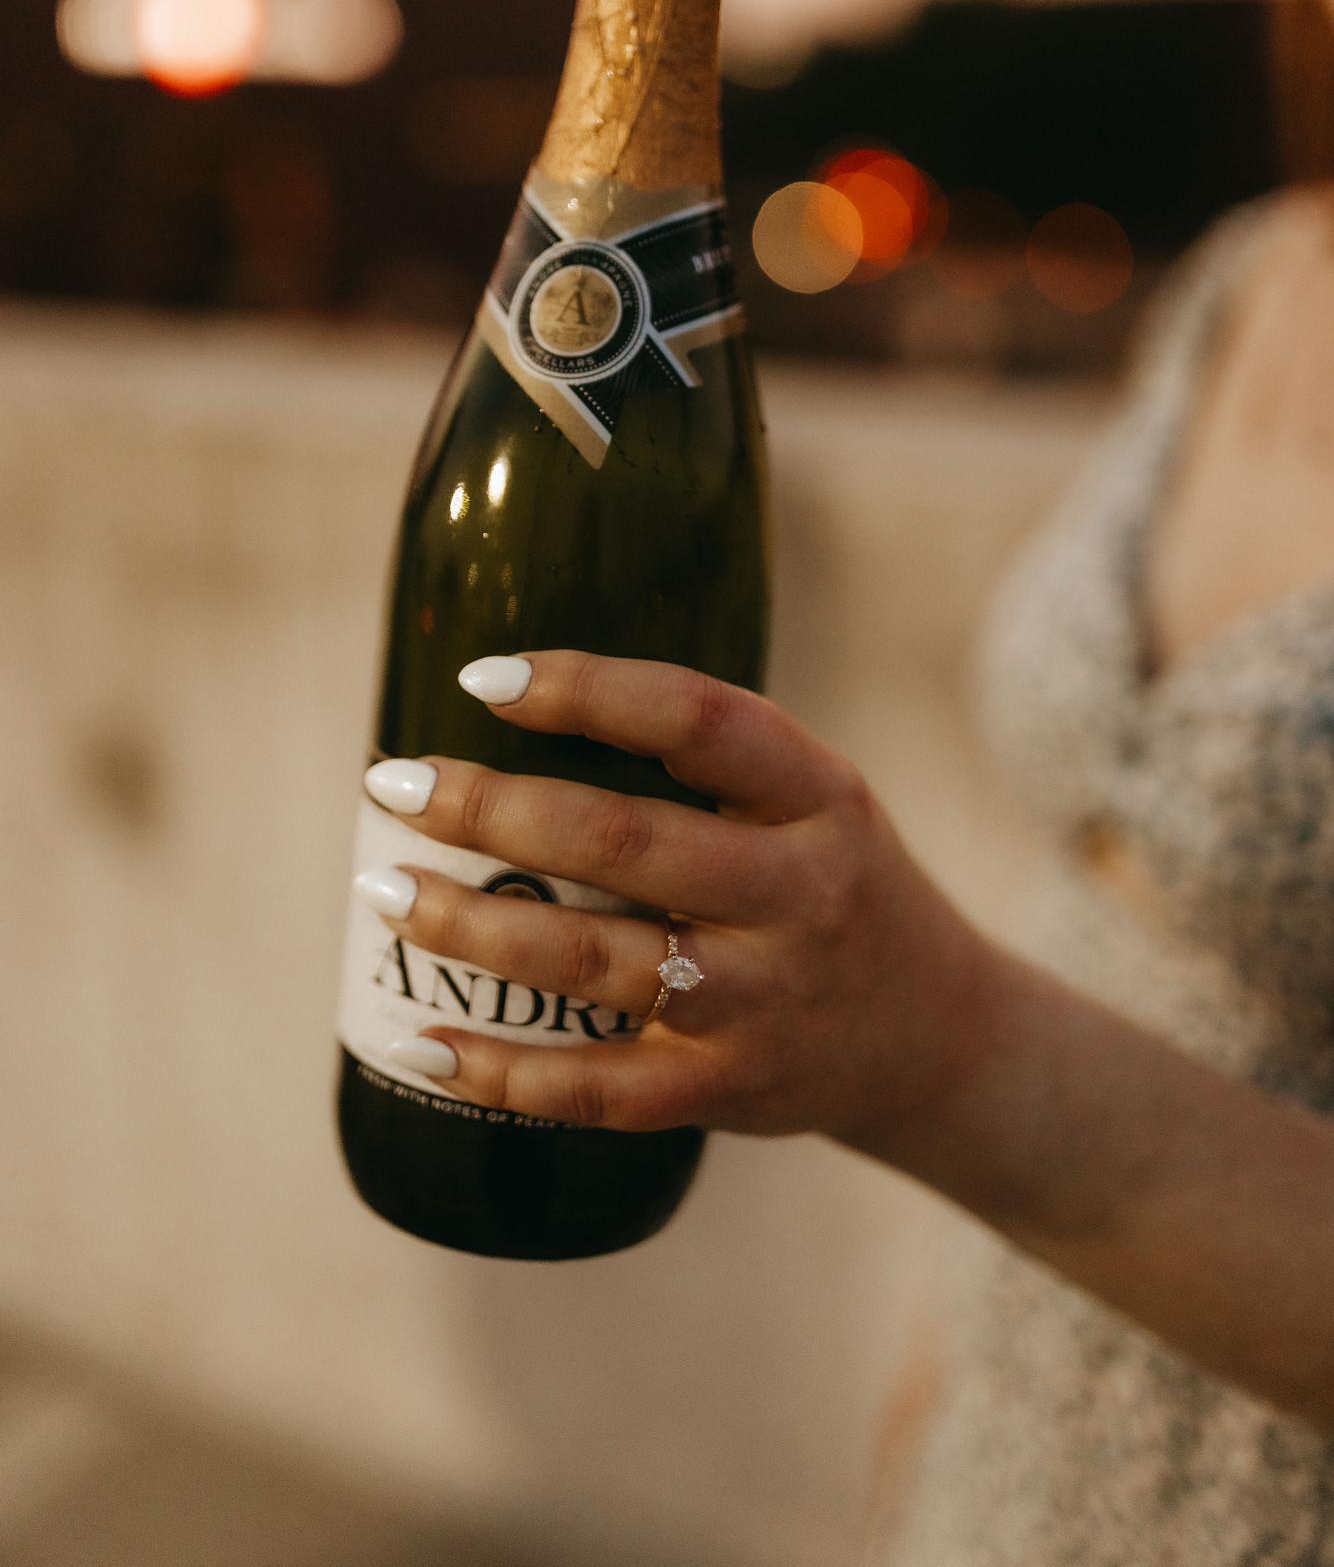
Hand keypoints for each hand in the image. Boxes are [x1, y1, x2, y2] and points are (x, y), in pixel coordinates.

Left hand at [363, 652, 992, 1151]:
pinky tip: (418, 1041)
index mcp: (818, 795)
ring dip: (472, 928)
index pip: (697, 719)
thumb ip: (703, 762)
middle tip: (390, 785)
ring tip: (382, 894)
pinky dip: (499, 1071)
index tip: (482, 679)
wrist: (936, 1039)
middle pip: (623, 841)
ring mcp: (763, 1002)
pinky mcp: (727, 1090)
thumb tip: (514, 703)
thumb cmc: (833, 886)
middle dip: (490, 811)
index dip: (586, 690)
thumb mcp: (814, 798)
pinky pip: (596, 1089)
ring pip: (595, 963)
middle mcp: (797, 893)